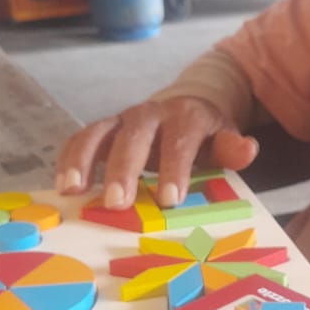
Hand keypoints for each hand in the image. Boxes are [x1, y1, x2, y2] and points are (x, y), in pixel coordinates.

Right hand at [55, 96, 257, 208]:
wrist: (187, 106)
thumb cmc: (204, 135)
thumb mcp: (223, 138)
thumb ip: (232, 148)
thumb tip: (247, 148)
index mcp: (186, 117)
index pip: (180, 140)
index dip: (174, 168)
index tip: (169, 198)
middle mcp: (151, 114)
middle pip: (134, 136)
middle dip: (124, 169)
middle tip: (117, 202)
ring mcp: (124, 120)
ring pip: (100, 133)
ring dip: (84, 160)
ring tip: (73, 190)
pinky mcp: (104, 128)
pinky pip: (82, 138)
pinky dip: (69, 158)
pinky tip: (62, 185)